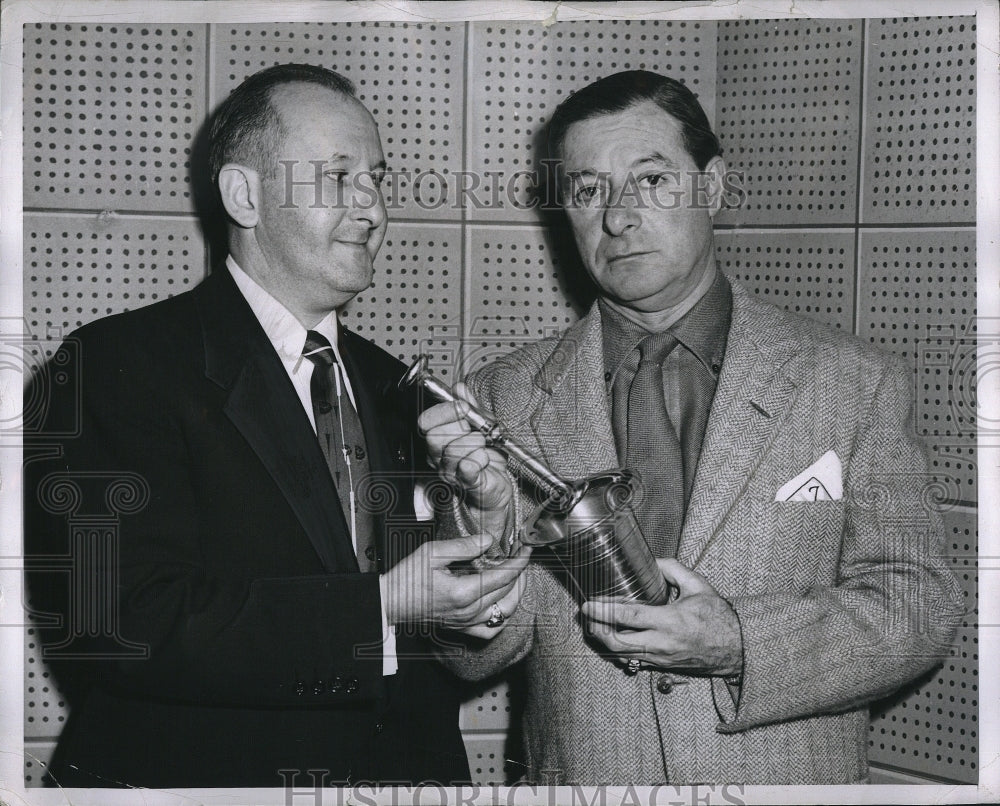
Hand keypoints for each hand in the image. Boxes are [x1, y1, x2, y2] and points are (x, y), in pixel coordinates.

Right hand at [383, 533, 529, 633]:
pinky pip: (491, 630)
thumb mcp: (433, 552)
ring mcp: (466, 622)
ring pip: (505, 613)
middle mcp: (469, 611)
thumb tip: (488, 540)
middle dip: (521, 574)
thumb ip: (464, 546)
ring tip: (515, 577)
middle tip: (521, 558)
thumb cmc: (406, 578)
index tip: (526, 549)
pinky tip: (501, 603)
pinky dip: (502, 617)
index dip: (520, 561)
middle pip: (509, 594)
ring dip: (516, 594)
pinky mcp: (461, 628)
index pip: (504, 576)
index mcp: (464, 592)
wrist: (390, 602)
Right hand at [418, 383, 513, 539]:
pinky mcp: (467, 484)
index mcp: (439, 439)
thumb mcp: (481, 425)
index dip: (444, 411)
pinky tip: (484, 459)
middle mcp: (439, 457)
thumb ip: (471, 406)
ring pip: (454, 451)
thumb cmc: (487, 458)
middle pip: (436, 436)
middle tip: (477, 432)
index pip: (426, 422)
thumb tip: (460, 388)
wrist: (497, 487)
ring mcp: (451, 472)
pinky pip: (466, 469)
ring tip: (485, 448)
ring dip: (476, 445)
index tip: (464, 407)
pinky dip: (478, 460)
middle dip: (461, 429)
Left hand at [580, 559, 742, 676]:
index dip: (604, 611)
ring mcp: (661, 658)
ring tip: (595, 626)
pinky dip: (621, 650)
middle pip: (618, 643)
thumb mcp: (698, 586)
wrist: (738, 648)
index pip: (628, 618)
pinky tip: (615, 638)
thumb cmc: (719, 617)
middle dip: (597, 630)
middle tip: (587, 616)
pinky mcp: (663, 666)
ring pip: (623, 655)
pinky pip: (635, 660)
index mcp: (670, 621)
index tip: (587, 604)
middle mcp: (662, 643)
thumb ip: (673, 569)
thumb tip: (652, 560)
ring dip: (606, 641)